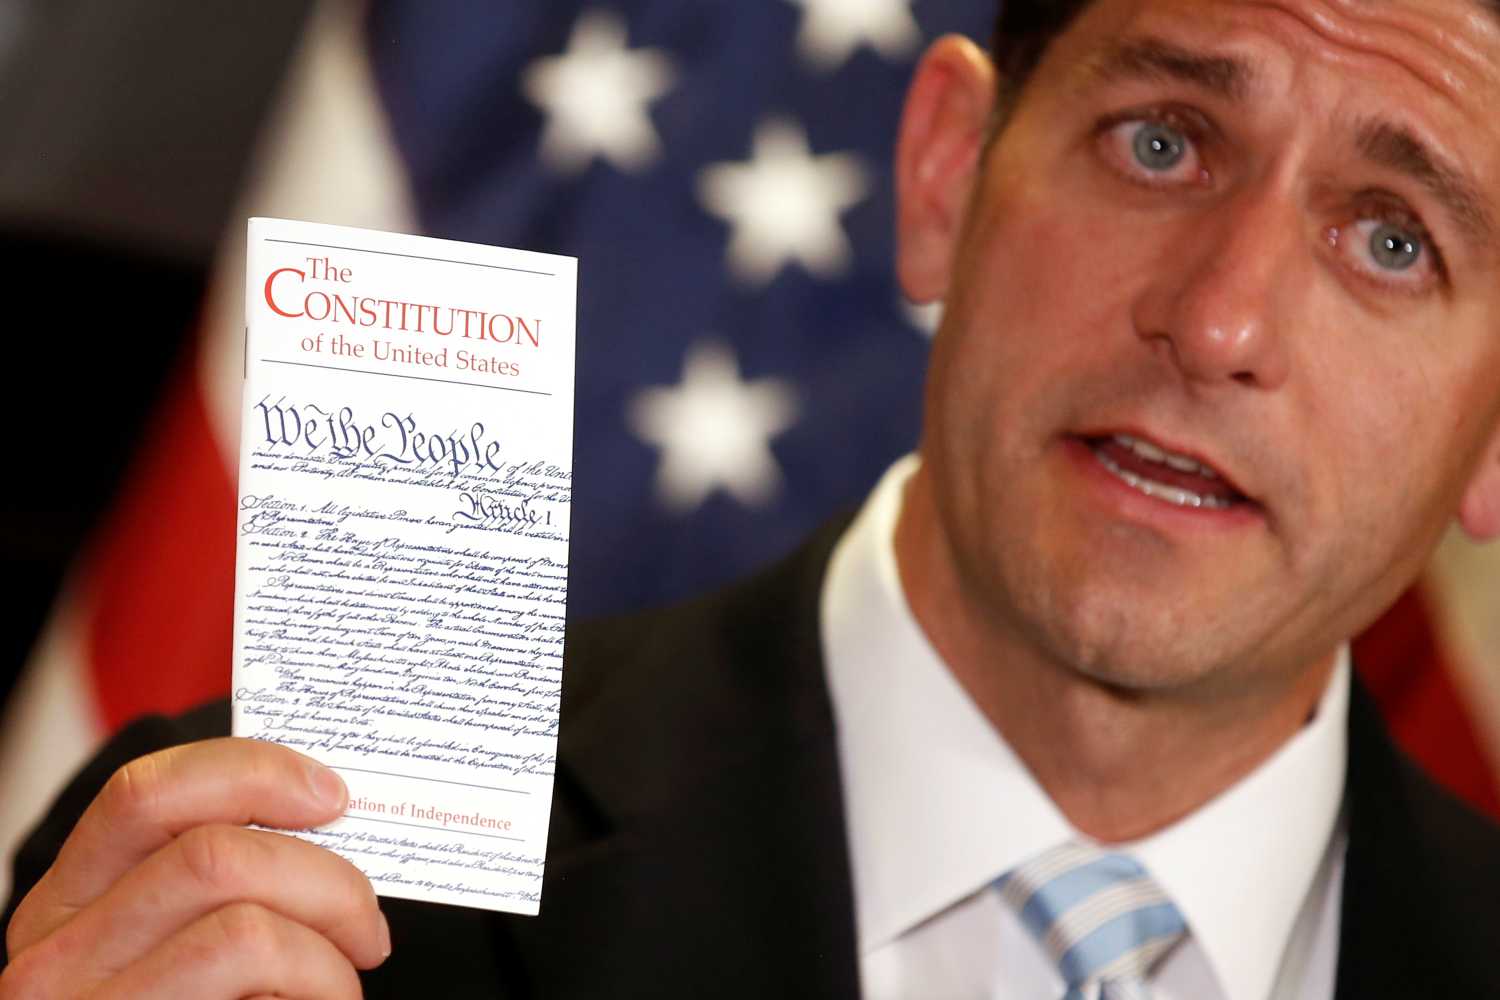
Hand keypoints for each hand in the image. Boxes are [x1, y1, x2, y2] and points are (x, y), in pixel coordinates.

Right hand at [1, 738, 388, 997]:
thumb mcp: (179, 936)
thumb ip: (222, 875)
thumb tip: (322, 807)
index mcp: (66, 902)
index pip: (146, 792)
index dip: (254, 773)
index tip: (334, 795)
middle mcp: (51, 958)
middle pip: (213, 855)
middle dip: (326, 876)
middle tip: (368, 921)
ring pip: (242, 921)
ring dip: (330, 942)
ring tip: (348, 974)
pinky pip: (255, 971)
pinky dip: (321, 983)